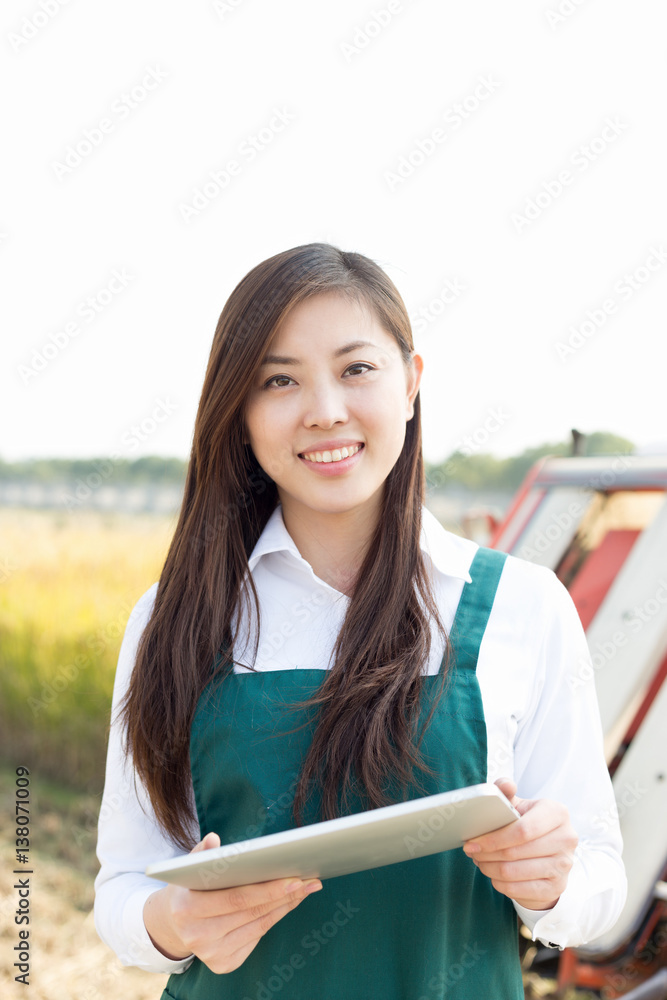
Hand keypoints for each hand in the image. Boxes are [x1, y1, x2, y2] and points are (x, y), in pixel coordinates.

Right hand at [143, 831, 322, 973]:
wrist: (173, 924)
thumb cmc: (189, 887)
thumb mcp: (188, 867)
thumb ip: (201, 853)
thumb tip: (213, 839)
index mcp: (187, 909)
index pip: (236, 898)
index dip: (267, 889)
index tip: (294, 877)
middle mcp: (197, 936)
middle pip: (251, 913)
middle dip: (284, 895)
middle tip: (310, 880)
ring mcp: (211, 954)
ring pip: (258, 926)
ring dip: (285, 906)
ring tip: (305, 888)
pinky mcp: (222, 964)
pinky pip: (256, 938)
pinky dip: (274, 918)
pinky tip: (287, 903)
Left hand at [462, 778, 577, 909]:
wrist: (548, 853)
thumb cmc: (527, 824)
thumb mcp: (518, 805)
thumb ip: (505, 791)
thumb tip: (505, 786)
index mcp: (557, 812)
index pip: (522, 829)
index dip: (493, 838)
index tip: (471, 841)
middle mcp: (566, 838)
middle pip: (515, 852)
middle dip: (486, 853)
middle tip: (471, 851)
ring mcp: (564, 865)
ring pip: (514, 872)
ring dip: (489, 868)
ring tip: (479, 861)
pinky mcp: (557, 887)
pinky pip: (518, 890)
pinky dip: (499, 883)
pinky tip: (493, 875)